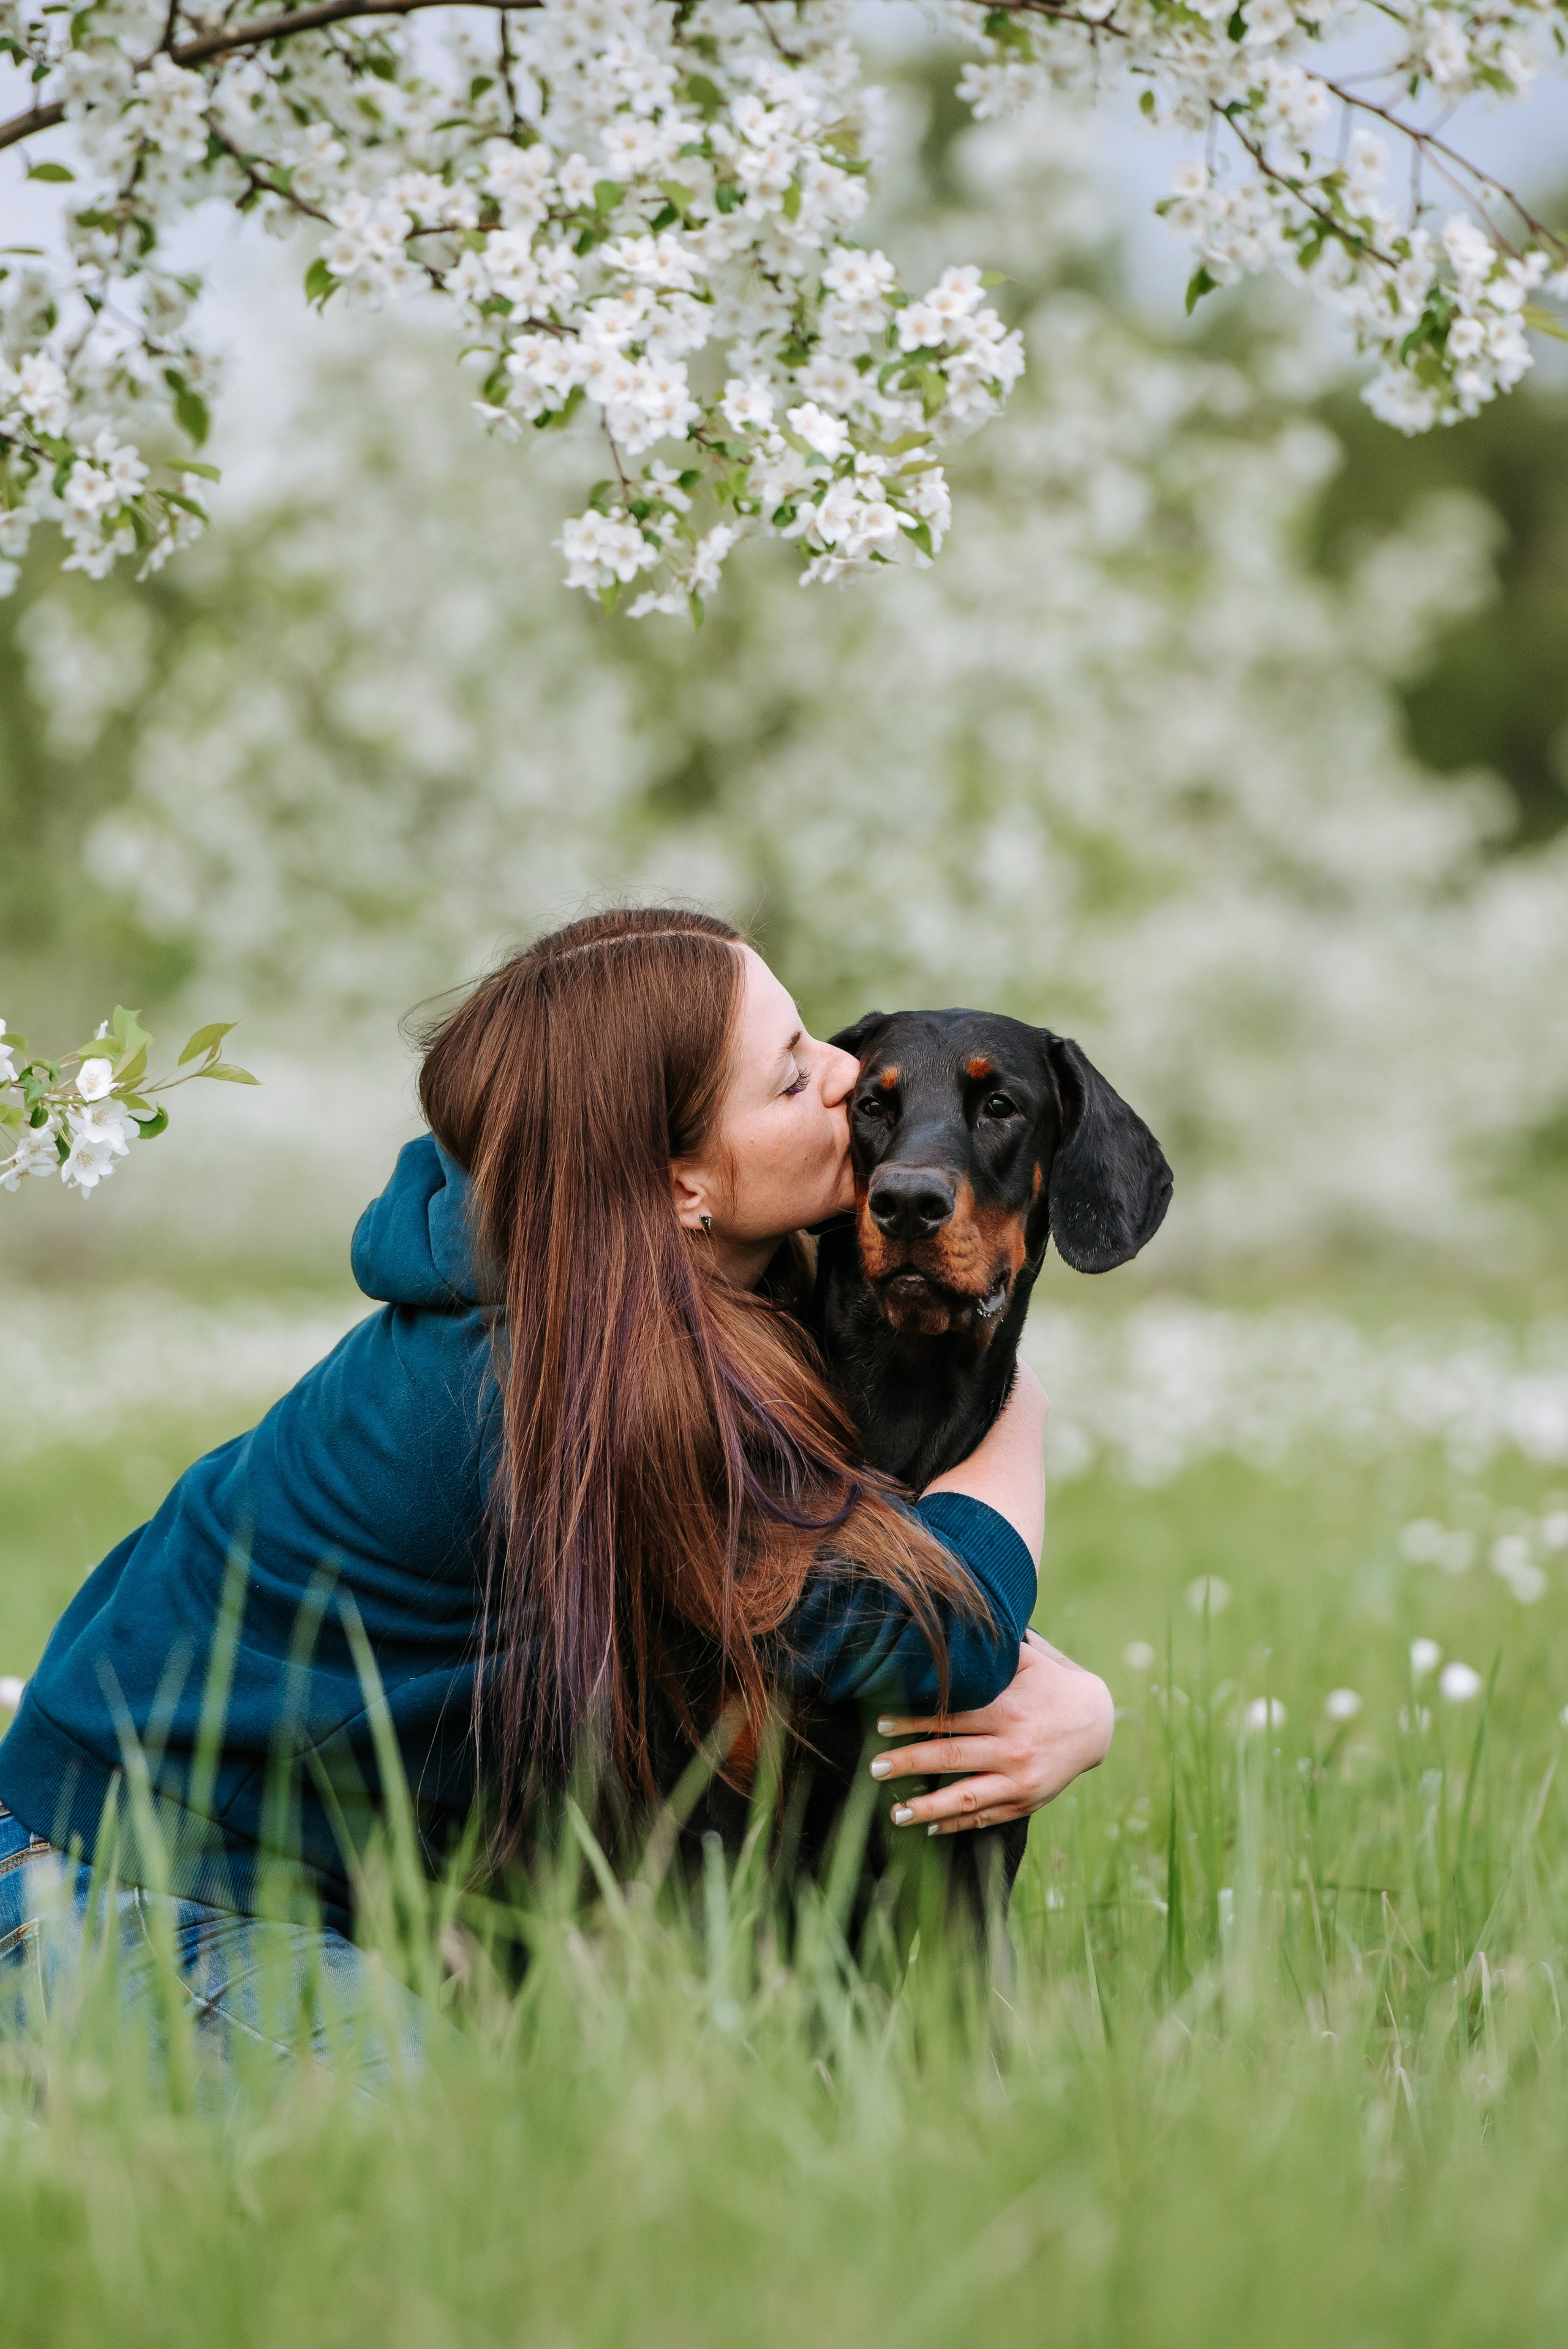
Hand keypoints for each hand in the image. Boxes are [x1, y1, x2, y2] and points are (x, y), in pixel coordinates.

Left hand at [868, 1630, 1113, 1834]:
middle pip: (950, 1758)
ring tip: (896, 1813)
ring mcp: (1020, 1779)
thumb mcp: (1029, 1660)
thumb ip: (993, 1651)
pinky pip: (987, 1816)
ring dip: (928, 1808)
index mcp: (1007, 1710)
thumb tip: (950, 1625)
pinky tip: (931, 1828)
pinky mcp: (1027, 1801)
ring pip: (966, 1797)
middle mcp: (1013, 1747)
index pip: (950, 1718)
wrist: (1097, 1723)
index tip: (881, 1725)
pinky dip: (958, 1824)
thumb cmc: (1052, 1683)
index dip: (913, 1723)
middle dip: (908, 1763)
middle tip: (874, 1768)